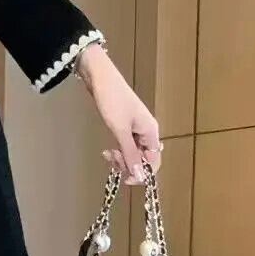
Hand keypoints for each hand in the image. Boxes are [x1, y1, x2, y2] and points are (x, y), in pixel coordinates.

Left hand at [73, 45, 161, 185]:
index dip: (142, 174)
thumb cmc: (112, 101)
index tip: (125, 178)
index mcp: (151, 131)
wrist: (99, 77)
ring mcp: (136, 128)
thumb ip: (130, 154)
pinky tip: (107, 150)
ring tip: (107, 154)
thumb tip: (141, 177)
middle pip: (144, 159)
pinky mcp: (125, 124)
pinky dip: (118, 149)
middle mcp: (147, 131)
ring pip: (133, 152)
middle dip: (129, 164)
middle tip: (111, 160)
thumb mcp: (120, 130)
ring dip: (121, 158)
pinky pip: (126, 144)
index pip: (154, 163)